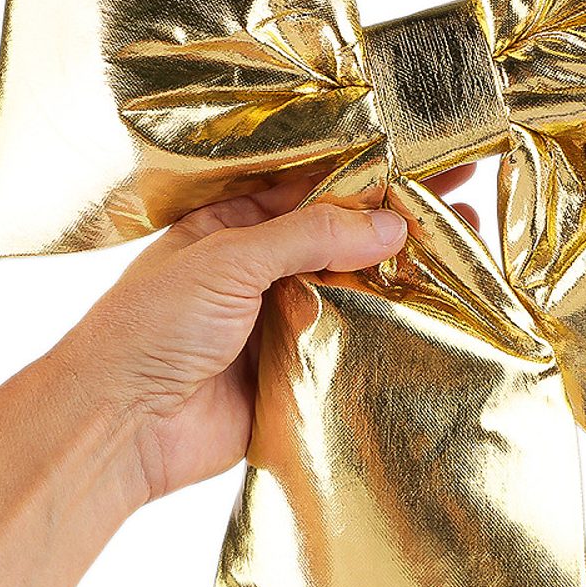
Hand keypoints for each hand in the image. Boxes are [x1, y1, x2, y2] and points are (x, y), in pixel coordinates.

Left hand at [56, 166, 479, 507]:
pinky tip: (435, 320)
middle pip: (341, 240)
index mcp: (231, 227)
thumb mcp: (225, 260)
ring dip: (402, 279)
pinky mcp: (296, 378)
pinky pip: (352, 351)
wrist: (119, 428)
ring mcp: (279, 325)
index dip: (367, 174)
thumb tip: (390, 226)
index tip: (424, 158)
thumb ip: (308, 236)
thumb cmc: (147, 330)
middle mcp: (258, 272)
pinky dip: (389, 337)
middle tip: (463, 204)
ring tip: (466, 256)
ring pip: (353, 294)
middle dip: (397, 224)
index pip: (310, 188)